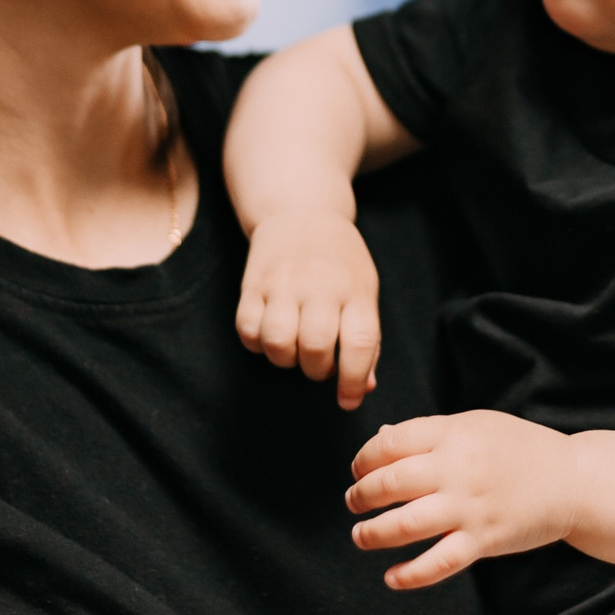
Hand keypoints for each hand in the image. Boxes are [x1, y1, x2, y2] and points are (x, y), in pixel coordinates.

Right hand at [234, 210, 381, 407]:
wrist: (302, 213)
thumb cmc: (340, 264)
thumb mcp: (364, 292)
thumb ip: (366, 342)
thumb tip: (363, 389)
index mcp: (355, 290)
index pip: (360, 343)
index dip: (354, 380)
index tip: (348, 401)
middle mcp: (320, 286)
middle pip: (316, 346)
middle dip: (317, 370)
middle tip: (319, 364)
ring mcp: (283, 283)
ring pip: (277, 342)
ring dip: (285, 359)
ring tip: (294, 349)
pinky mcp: (252, 284)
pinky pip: (247, 330)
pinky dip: (257, 344)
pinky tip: (270, 335)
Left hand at [345, 411, 579, 589]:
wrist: (574, 481)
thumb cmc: (521, 449)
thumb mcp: (476, 425)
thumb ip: (429, 432)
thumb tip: (382, 439)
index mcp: (453, 435)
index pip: (390, 443)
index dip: (365, 458)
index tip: (358, 469)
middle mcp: (457, 470)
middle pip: (390, 483)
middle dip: (361, 495)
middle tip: (353, 502)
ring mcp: (470, 507)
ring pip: (406, 524)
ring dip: (374, 533)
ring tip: (360, 536)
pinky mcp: (484, 541)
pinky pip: (439, 563)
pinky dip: (410, 574)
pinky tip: (392, 576)